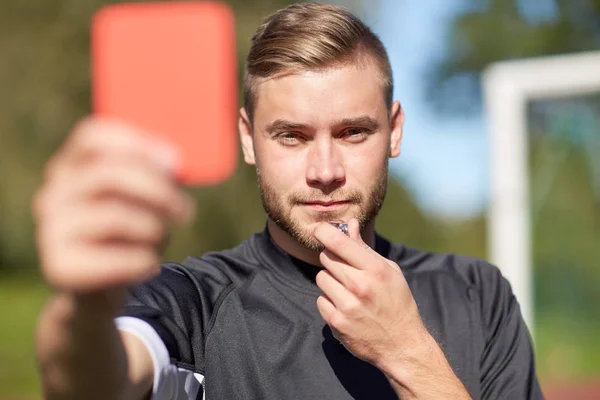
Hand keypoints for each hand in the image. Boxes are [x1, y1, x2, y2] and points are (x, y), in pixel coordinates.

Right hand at [33, 117, 193, 301]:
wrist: (99, 291)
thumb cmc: (127, 235)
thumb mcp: (139, 200)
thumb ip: (153, 175)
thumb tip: (173, 162)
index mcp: (70, 167)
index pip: (93, 136)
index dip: (137, 143)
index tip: (175, 162)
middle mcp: (53, 194)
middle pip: (109, 173)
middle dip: (158, 189)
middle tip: (185, 210)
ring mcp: (50, 230)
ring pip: (116, 216)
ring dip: (154, 229)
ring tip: (159, 240)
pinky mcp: (59, 267)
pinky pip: (118, 258)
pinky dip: (145, 261)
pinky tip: (148, 265)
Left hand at [313, 219, 427, 368]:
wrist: (402, 344)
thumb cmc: (397, 302)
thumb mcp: (389, 271)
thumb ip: (364, 248)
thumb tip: (349, 223)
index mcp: (375, 270)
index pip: (339, 242)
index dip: (324, 232)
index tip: (319, 229)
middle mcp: (360, 286)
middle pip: (327, 258)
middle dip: (333, 259)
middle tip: (346, 269)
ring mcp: (347, 305)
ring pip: (321, 278)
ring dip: (331, 281)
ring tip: (348, 290)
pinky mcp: (336, 322)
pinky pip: (320, 300)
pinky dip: (329, 301)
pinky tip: (345, 306)